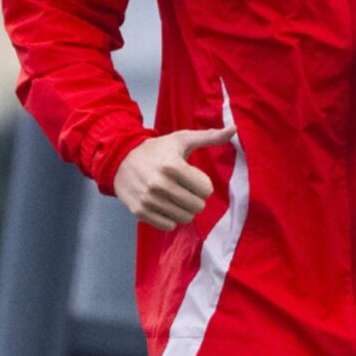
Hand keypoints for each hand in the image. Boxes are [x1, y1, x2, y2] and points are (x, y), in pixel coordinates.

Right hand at [112, 126, 237, 229]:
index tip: (193, 178)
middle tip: (186, 190)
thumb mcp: (182, 139)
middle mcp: (159, 185)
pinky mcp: (140, 211)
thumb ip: (210, 137)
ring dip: (184, 210)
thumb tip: (234, 129)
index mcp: (172, 166)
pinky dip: (170, 218)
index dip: (203, 185)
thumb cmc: (156, 149)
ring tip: (176, 198)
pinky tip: (165, 206)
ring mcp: (148, 200)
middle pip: (197, 206)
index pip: (206, 190)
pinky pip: (168, 226)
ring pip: (184, 218)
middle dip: (195, 199)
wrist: (120, 159)